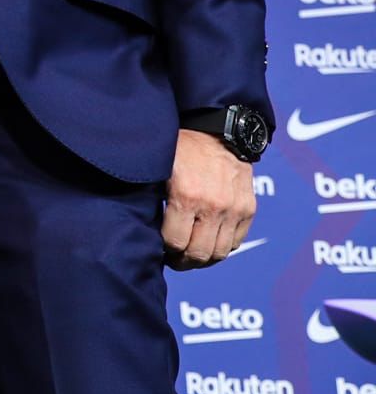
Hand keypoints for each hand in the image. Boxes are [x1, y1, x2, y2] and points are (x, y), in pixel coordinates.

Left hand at [161, 129, 255, 268]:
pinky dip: (222, 248)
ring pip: (219, 253)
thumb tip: (145, 227)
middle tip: (174, 259)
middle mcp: (212, 206)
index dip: (165, 250)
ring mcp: (233, 209)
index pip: (174, 242)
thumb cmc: (181, 148)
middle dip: (183, 261)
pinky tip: (208, 243)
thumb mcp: (159, 169)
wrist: (219, 131)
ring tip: (191, 255)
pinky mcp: (248, 209)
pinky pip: (235, 242)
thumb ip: (155, 198)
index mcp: (185, 196)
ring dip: (203, 259)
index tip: (159, 250)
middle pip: (198, 253)